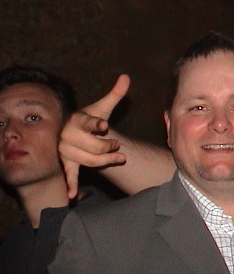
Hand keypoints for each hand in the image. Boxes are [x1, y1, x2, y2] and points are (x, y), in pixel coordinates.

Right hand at [59, 75, 129, 197]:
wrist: (74, 130)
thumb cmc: (90, 118)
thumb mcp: (102, 107)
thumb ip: (115, 94)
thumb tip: (126, 77)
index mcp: (77, 119)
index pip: (88, 122)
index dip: (97, 125)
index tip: (104, 126)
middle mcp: (68, 135)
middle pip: (95, 147)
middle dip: (110, 147)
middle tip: (118, 145)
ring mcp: (66, 150)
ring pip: (90, 161)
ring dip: (107, 161)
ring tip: (119, 157)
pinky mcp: (67, 162)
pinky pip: (69, 174)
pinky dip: (70, 185)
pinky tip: (71, 196)